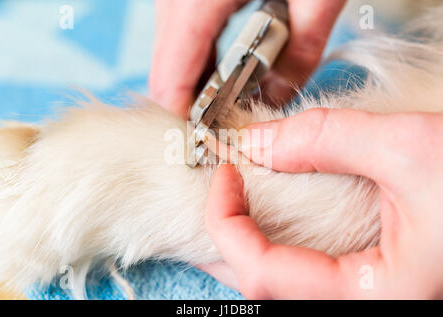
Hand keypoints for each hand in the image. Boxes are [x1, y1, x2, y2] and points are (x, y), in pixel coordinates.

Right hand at [149, 0, 345, 118]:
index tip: (215, 146)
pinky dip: (206, 56)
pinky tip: (238, 60)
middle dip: (201, 107)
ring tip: (244, 93)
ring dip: (204, 81)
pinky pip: (184, 33)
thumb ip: (303, 50)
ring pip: (174, 54)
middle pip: (169, 73)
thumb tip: (281, 98)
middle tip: (240, 123)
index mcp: (195, 2)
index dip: (188, 125)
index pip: (170, 86)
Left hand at [201, 109, 442, 298]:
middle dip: (229, 237)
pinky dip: (277, 246)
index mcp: (377, 298)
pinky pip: (305, 277)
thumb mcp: (409, 149)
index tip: (224, 173)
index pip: (262, 272)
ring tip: (237, 203)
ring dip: (248, 245)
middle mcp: (369, 307)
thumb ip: (324, 141)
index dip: (226, 220)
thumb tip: (256, 141)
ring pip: (281, 287)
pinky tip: (272, 220)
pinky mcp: (374, 283)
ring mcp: (371, 298)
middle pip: (263, 287)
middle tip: (222, 189)